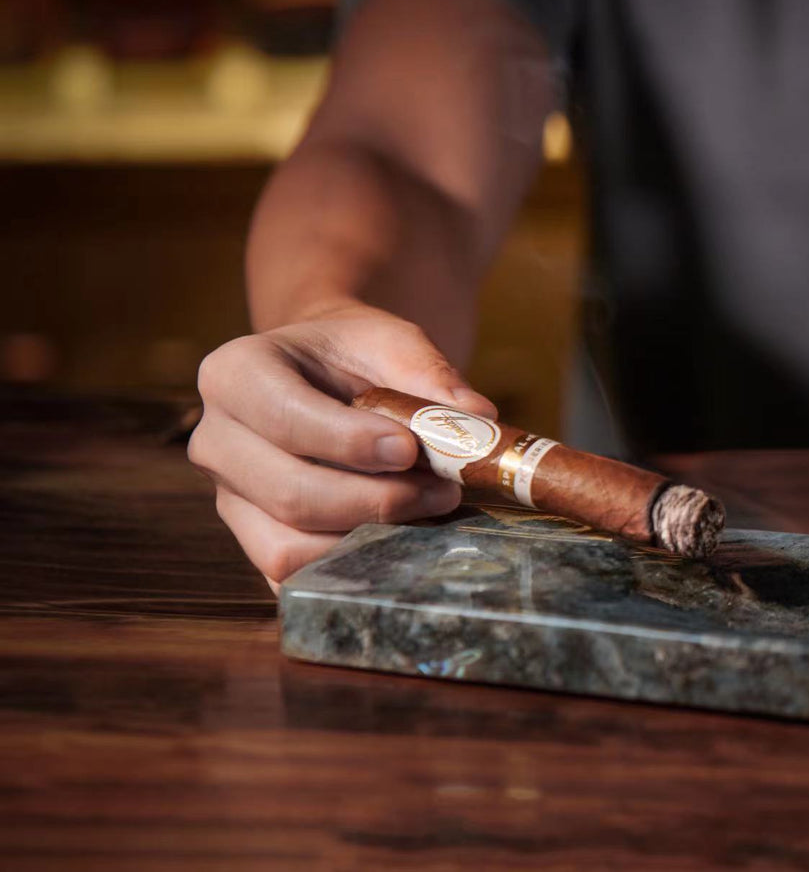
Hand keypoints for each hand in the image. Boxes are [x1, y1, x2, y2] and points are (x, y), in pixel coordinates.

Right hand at [188, 302, 495, 589]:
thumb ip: (429, 375)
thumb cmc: (352, 356)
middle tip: (445, 489)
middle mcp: (216, 440)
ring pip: (289, 547)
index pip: (284, 417)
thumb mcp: (389, 342)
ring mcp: (230, 498)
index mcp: (235, 374)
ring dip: (370, 539)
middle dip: (376, 501)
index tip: (411, 449)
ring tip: (430, 510)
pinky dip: (352, 571)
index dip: (348, 442)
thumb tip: (479, 420)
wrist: (321, 374)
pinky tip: (402, 543)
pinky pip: (293, 577)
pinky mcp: (253, 541)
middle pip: (290, 493)